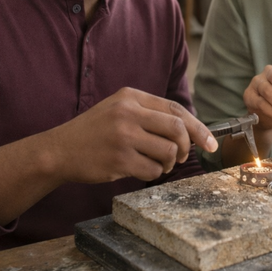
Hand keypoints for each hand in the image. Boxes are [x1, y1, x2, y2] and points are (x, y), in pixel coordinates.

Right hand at [49, 87, 217, 183]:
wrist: (60, 150)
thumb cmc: (95, 131)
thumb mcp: (119, 108)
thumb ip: (150, 113)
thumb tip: (191, 129)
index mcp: (131, 96)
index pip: (175, 110)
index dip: (198, 127)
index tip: (211, 143)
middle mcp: (128, 113)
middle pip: (177, 129)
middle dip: (186, 147)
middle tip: (182, 157)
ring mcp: (123, 136)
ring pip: (168, 152)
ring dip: (169, 163)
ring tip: (156, 163)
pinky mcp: (118, 160)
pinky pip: (153, 170)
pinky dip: (154, 174)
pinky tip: (140, 169)